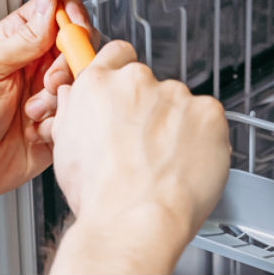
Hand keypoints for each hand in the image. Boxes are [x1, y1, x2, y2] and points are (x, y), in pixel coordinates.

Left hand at [0, 0, 77, 206]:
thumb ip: (25, 36)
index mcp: (16, 41)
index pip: (55, 8)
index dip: (70, 11)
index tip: (71, 26)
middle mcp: (36, 65)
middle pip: (78, 44)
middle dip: (69, 61)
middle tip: (47, 79)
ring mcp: (47, 95)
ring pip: (81, 81)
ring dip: (60, 96)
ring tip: (32, 111)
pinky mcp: (55, 125)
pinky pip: (77, 115)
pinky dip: (60, 122)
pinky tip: (35, 131)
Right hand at [48, 41, 230, 273]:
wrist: (135, 220)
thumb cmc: (101, 195)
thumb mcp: (65, 148)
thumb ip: (73, 111)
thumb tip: (76, 98)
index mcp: (99, 85)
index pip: (117, 54)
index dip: (122, 73)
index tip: (127, 91)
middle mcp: (137, 81)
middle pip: (150, 84)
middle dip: (150, 109)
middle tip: (144, 145)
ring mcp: (176, 95)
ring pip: (180, 104)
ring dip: (177, 125)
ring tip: (165, 162)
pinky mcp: (208, 112)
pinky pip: (208, 119)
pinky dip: (203, 137)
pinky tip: (187, 162)